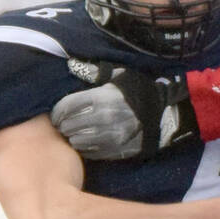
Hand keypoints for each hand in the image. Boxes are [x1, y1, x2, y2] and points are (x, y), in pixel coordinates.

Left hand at [52, 62, 195, 159]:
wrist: (163, 114)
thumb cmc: (136, 92)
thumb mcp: (118, 76)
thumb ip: (94, 72)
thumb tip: (72, 65)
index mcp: (101, 98)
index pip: (67, 107)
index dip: (57, 112)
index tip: (56, 114)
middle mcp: (104, 118)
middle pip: (69, 125)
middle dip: (63, 125)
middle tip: (63, 124)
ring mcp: (111, 137)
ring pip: (78, 141)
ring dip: (73, 137)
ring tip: (74, 133)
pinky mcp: (117, 151)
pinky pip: (91, 153)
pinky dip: (84, 148)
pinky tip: (86, 142)